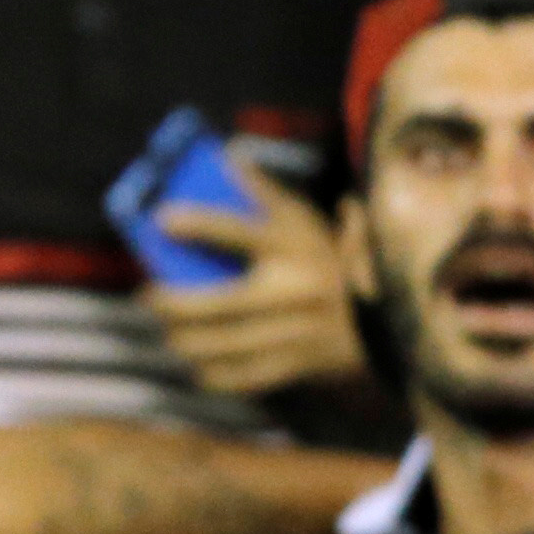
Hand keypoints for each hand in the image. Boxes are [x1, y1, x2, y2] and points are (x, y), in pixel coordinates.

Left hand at [144, 152, 367, 398]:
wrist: (383, 316)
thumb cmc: (327, 259)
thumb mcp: (304, 221)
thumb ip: (265, 193)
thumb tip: (225, 157)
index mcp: (293, 245)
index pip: (239, 231)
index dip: (198, 223)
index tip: (162, 219)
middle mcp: (293, 289)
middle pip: (219, 302)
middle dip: (173, 303)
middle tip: (149, 297)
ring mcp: (295, 331)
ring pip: (223, 344)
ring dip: (184, 340)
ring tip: (168, 332)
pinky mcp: (297, 364)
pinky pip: (242, 376)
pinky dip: (212, 373)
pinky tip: (196, 365)